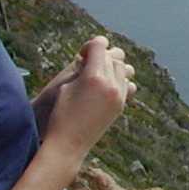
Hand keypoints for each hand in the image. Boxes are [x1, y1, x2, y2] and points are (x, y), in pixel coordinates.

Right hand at [38, 36, 136, 161]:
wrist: (68, 144)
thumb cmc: (59, 112)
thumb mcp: (65, 85)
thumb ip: (80, 67)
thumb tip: (90, 57)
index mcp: (94, 76)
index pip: (100, 45)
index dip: (90, 45)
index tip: (82, 54)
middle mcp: (110, 84)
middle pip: (114, 56)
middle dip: (102, 56)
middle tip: (88, 64)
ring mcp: (119, 95)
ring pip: (124, 68)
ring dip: (113, 67)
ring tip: (98, 74)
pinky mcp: (121, 106)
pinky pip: (128, 84)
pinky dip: (120, 81)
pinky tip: (105, 87)